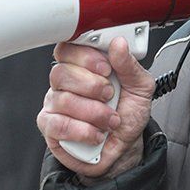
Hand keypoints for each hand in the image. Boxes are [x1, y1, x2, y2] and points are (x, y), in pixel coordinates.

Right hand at [37, 37, 154, 179]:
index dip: (84, 56)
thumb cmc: (128, 113)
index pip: (67, 48)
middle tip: (109, 95)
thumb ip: (129, 65)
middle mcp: (65, 81)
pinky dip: (83, 131)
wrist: (126, 146)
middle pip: (61, 73)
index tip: (106, 68)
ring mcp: (54, 103)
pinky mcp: (50, 127)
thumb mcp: (139, 87)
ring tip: (110, 119)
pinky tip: (97, 134)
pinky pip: (58, 124)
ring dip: (94, 112)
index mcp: (83, 65)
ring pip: (62, 100)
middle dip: (91, 86)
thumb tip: (118, 43)